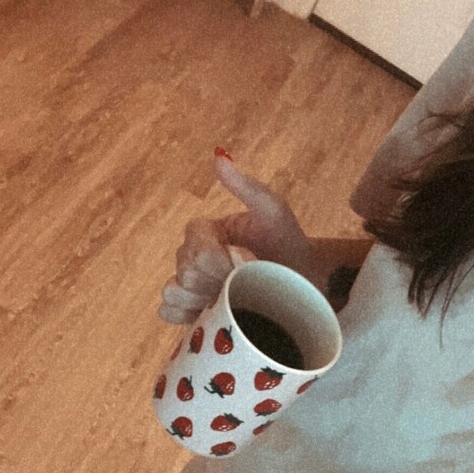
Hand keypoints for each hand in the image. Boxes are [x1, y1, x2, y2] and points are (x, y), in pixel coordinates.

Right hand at [158, 154, 314, 324]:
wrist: (304, 287)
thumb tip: (220, 157)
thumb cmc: (289, 247)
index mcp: (209, 231)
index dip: (215, 256)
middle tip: (243, 284)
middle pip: (184, 268)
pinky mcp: (195, 311)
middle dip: (214, 279)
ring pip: (172, 290)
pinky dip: (182, 315)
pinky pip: (169, 312)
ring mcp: (194, 285)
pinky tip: (207, 315)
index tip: (244, 263)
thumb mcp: (274, 213)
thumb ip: (247, 187)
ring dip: (198, 299)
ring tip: (227, 302)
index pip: (194, 240)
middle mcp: (195, 255)